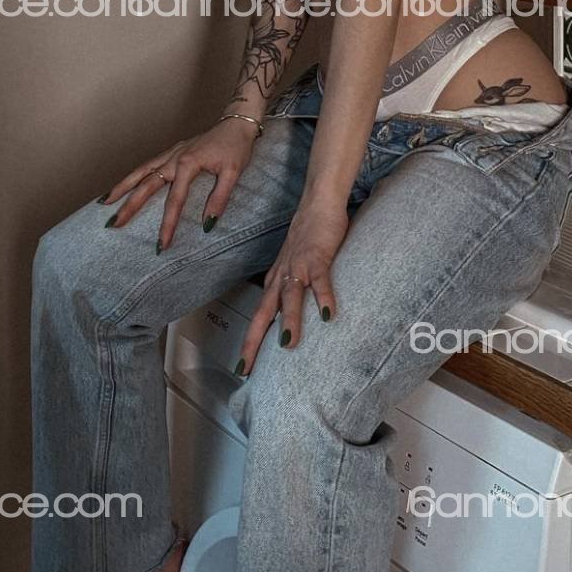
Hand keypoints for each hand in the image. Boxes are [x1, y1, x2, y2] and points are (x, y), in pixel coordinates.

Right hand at [100, 118, 259, 250]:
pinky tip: (125, 184)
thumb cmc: (236, 147)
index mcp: (188, 164)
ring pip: (141, 171)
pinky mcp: (173, 151)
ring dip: (122, 186)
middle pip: (146, 185)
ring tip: (105, 202)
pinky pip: (148, 165)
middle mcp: (174, 158)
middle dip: (129, 206)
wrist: (237, 123)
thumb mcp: (234, 173)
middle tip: (113, 224)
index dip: (167, 224)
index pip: (174, 201)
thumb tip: (207, 224)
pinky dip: (134, 175)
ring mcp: (172, 153)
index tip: (161, 244)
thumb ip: (219, 198)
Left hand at [235, 200, 348, 374]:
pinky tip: (328, 314)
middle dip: (253, 341)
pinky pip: (321, 279)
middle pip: (264, 312)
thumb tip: (294, 313)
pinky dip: (323, 297)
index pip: (260, 315)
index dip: (250, 341)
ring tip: (288, 345)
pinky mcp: (318, 256)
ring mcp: (299, 265)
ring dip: (289, 321)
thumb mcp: (295, 265)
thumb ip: (294, 287)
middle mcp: (282, 275)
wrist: (317, 203)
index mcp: (276, 280)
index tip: (243, 368)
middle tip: (245, 367)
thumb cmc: (309, 235)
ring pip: (290, 296)